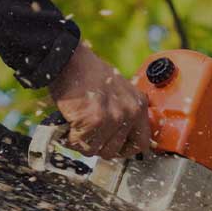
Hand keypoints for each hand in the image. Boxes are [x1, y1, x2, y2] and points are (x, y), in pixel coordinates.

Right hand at [47, 42, 153, 159]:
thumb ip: (124, 112)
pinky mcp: (95, 120)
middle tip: (87, 134)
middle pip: (114, 150)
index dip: (124, 149)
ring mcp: (114, 117)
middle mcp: (131, 112)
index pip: (142, 143)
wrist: (70, 60)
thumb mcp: (118, 90)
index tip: (111, 146)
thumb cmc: (88, 74)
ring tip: (77, 126)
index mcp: (139, 104)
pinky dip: (71, 138)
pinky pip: (81, 144)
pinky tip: (69, 124)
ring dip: (83, 142)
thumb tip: (119, 137)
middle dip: (97, 146)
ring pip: (96, 150)